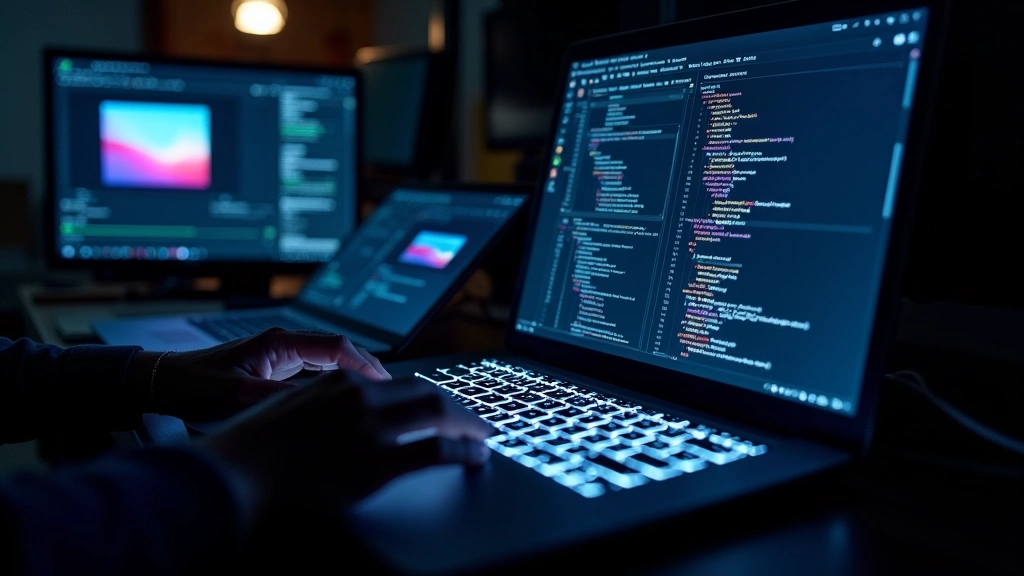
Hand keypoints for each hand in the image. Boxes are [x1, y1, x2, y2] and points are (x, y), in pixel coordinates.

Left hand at [127, 328, 389, 420]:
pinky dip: (337, 381)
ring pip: (330, 359)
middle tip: (390, 391)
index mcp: (278, 342)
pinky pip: (317, 369)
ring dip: (354, 375)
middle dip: (367, 367)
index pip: (336, 345)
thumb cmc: (191, 386)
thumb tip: (310, 402)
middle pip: (339, 349)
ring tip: (376, 395)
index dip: (364, 363)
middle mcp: (283, 343)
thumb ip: (273, 397)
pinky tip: (346, 398)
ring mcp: (281, 353)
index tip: (383, 382)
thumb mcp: (233, 396)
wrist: (163, 382)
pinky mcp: (276, 366)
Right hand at [197, 370, 492, 526]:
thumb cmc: (248, 454)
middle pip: (426, 392)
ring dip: (468, 424)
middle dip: (456, 406)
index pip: (397, 381)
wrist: (230, 477)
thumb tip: (338, 423)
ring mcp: (370, 428)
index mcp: (337, 384)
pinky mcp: (378, 461)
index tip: (441, 404)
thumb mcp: (286, 412)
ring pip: (440, 413)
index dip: (427, 394)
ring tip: (482, 435)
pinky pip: (437, 450)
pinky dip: (464, 451)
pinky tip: (475, 457)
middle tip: (473, 419)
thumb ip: (319, 409)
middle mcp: (359, 397)